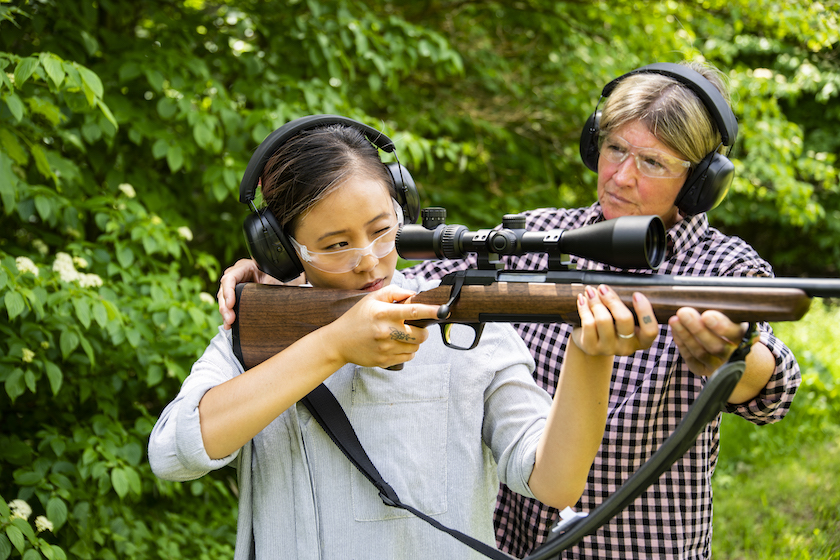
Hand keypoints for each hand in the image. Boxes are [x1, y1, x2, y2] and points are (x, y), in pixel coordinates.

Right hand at [217, 259, 298, 329]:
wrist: (285, 278)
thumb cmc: (280, 276)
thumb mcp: (276, 279)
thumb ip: (270, 286)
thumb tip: (269, 301)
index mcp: (245, 267)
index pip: (230, 277)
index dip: (228, 291)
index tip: (231, 305)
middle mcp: (237, 275)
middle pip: (224, 290)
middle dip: (225, 306)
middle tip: (230, 319)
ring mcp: (235, 285)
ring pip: (223, 298)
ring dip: (225, 312)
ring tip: (229, 324)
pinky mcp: (237, 295)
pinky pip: (228, 304)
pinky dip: (228, 314)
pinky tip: (229, 324)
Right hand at [323, 285, 441, 367]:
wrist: (338, 342)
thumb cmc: (356, 318)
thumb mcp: (371, 299)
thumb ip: (394, 293)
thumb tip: (413, 294)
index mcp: (383, 313)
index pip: (413, 311)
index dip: (431, 311)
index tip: (444, 311)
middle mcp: (386, 332)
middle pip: (420, 335)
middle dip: (423, 331)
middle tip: (415, 327)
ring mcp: (385, 348)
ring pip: (415, 347)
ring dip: (414, 341)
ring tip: (402, 335)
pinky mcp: (384, 361)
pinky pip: (408, 358)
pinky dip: (407, 351)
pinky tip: (397, 345)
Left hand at [571, 285, 658, 355]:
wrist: (589, 341)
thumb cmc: (611, 325)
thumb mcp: (622, 317)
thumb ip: (625, 305)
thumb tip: (612, 287)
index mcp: (641, 340)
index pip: (650, 330)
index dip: (645, 311)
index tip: (636, 294)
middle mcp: (627, 347)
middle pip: (624, 319)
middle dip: (612, 299)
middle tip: (603, 288)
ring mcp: (609, 349)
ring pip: (603, 320)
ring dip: (595, 301)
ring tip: (590, 291)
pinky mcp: (591, 347)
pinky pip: (588, 324)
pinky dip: (584, 308)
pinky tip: (582, 300)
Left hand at [668, 308, 749, 376]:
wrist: (736, 351)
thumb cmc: (733, 326)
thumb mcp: (736, 317)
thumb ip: (727, 310)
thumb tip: (706, 293)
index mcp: (748, 338)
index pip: (736, 334)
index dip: (722, 326)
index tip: (707, 315)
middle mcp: (735, 355)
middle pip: (716, 346)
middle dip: (697, 329)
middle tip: (684, 312)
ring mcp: (720, 365)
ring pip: (701, 353)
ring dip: (685, 335)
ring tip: (675, 320)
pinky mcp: (706, 370)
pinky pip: (692, 359)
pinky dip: (682, 345)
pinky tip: (676, 331)